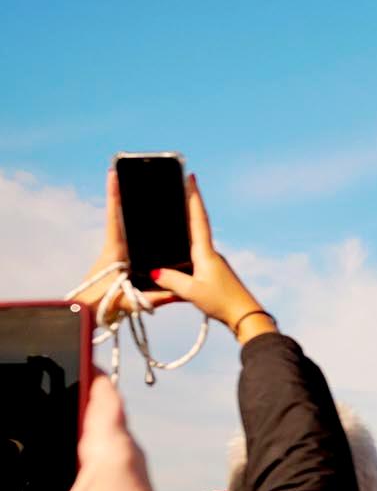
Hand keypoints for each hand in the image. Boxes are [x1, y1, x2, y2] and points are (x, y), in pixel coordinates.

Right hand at [0, 379, 169, 490]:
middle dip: (77, 392)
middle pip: (101, 409)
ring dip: (80, 419)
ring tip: (50, 410)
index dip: (90, 370)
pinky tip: (63, 452)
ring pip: (102, 431)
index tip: (73, 349)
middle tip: (48, 379)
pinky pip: (103, 451)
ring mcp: (128, 468)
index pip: (105, 395)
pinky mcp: (126, 484)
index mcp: (110, 450)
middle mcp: (124, 452)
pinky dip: (84, 443)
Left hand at [72, 171, 180, 319]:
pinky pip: (136, 247)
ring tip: (153, 201)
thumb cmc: (100, 306)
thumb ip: (154, 298)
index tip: (113, 173)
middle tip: (139, 178)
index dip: (114, 195)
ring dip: (139, 218)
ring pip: (131, 232)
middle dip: (130, 199)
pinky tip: (158, 238)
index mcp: (114, 250)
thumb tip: (178, 293)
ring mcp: (117, 257)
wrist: (84, 316)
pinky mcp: (120, 266)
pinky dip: (145, 239)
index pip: (114, 217)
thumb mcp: (129, 302)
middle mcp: (116, 249)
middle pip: (124, 219)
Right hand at [150, 175, 276, 343]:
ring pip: (196, 240)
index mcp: (206, 252)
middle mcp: (211, 253)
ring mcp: (214, 263)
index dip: (193, 197)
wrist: (246, 317)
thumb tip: (154, 270)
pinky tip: (179, 250)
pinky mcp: (214, 273)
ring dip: (187, 224)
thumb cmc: (222, 303)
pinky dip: (186, 246)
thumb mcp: (192, 292)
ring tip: (175, 211)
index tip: (191, 177)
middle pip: (198, 224)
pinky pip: (196, 254)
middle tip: (181, 185)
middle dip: (188, 205)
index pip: (198, 218)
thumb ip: (171, 280)